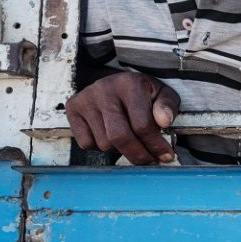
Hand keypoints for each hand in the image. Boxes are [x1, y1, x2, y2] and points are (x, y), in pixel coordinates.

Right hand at [66, 71, 180, 164]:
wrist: (115, 81)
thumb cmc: (142, 92)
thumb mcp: (162, 94)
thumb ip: (167, 107)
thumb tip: (164, 121)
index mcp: (130, 84)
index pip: (142, 125)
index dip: (155, 145)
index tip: (165, 156)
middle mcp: (104, 90)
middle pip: (119, 137)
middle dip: (138, 154)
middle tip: (149, 160)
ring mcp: (86, 100)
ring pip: (104, 144)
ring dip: (120, 150)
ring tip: (130, 139)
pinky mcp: (72, 109)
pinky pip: (86, 143)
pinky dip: (101, 147)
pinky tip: (110, 135)